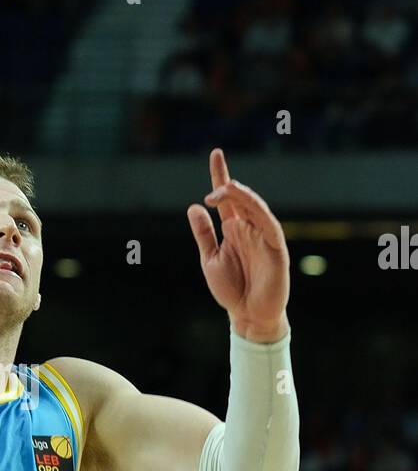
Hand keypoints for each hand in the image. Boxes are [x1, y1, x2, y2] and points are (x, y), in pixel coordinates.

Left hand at [187, 149, 289, 342]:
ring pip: (255, 208)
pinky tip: (249, 206)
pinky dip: (260, 214)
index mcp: (233, 228)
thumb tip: (194, 207)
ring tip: (227, 189)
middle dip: (229, 187)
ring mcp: (264, 236)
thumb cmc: (231, 289)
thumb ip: (204, 234)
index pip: (226, 198)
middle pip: (241, 198)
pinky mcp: (276, 248)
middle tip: (215, 187)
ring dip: (243, 196)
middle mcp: (249, 227)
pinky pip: (269, 226)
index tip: (216, 153)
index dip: (221, 175)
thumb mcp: (210, 259)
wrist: (248, 316)